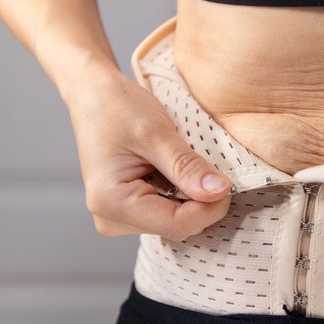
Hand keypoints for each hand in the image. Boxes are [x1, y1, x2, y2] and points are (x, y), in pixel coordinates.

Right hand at [66, 72, 231, 240]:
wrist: (95, 97)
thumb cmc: (117, 108)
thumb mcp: (157, 133)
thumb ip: (188, 166)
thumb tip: (219, 192)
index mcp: (111, 202)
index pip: (177, 224)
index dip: (210, 207)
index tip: (227, 182)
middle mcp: (111, 218)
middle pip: (178, 226)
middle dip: (202, 201)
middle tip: (208, 166)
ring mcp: (119, 217)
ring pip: (177, 222)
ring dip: (192, 197)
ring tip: (184, 164)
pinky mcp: (130, 211)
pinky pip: (169, 212)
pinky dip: (182, 194)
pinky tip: (176, 171)